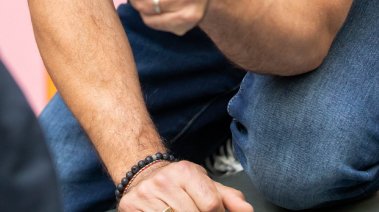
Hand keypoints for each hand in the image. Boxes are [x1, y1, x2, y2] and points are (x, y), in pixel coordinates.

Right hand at [118, 160, 252, 211]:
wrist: (144, 173)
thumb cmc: (179, 181)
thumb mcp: (204, 182)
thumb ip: (228, 197)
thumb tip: (247, 211)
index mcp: (185, 171)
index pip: (212, 205)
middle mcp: (164, 180)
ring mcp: (146, 195)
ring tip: (179, 211)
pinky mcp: (131, 206)